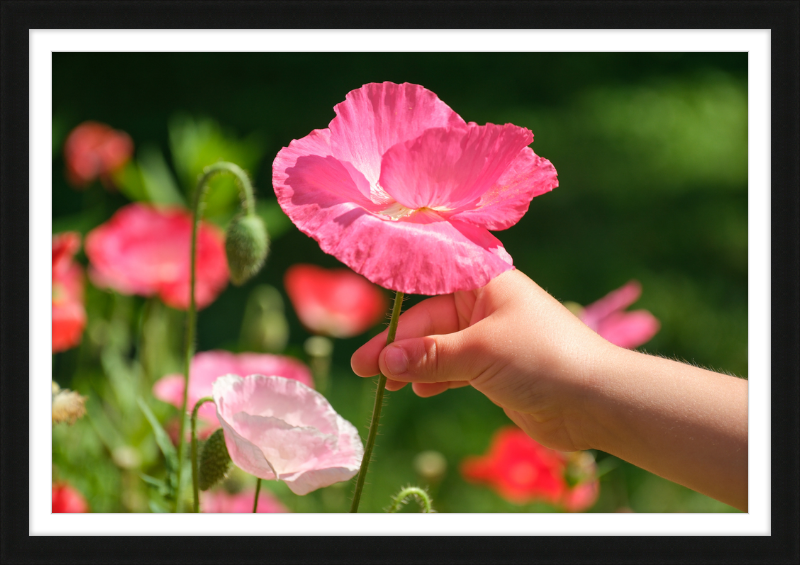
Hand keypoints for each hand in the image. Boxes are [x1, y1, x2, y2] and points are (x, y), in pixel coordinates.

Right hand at [351, 269, 614, 451]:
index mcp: (485, 281)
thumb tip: (384, 361)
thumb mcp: (480, 351)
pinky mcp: (494, 368)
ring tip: (386, 386)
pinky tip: (419, 391)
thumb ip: (429, 356)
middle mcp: (485, 304)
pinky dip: (435, 379)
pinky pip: (453, 369)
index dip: (395, 302)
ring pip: (438, 347)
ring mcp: (489, 337)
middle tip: (363, 369)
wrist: (597, 401)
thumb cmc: (542, 358)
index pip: (428, 282)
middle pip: (428, 321)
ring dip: (413, 365)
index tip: (365, 320)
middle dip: (398, 346)